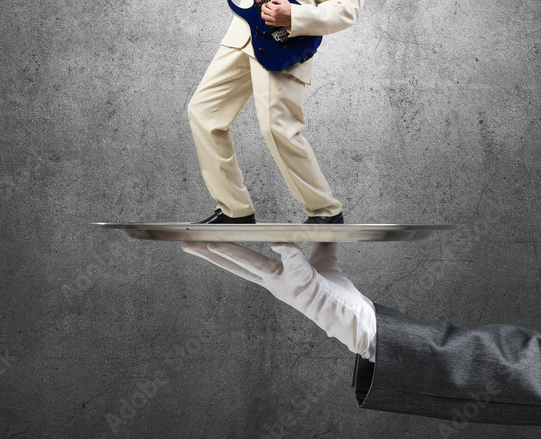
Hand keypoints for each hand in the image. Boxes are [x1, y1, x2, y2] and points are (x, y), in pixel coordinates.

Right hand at [181, 241, 376, 359]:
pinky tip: (278, 243)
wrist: (352, 317)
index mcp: (274, 277)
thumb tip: (322, 223)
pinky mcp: (305, 285)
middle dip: (211, 254)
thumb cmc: (334, 293)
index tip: (203, 240)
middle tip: (189, 244)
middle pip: (237, 265)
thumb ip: (317, 243)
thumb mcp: (324, 261)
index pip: (241, 262)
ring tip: (213, 243)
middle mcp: (274, 283)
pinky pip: (296, 265)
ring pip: (256, 266)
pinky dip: (287, 253)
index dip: (221, 251)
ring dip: (234, 254)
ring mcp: (287, 285)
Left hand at [260, 0, 291, 26]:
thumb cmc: (290, 10)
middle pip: (264, 9)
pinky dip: (266, 19)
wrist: (294, 17)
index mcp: (276, 8)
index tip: (270, 3)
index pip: (268, 4)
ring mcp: (274, 19)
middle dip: (263, 6)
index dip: (268, 2)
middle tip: (265, 5)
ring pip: (263, 16)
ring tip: (264, 11)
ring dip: (262, 12)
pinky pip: (267, 22)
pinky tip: (268, 17)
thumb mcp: (284, 1)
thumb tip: (272, 0)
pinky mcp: (275, 24)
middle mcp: (274, 14)